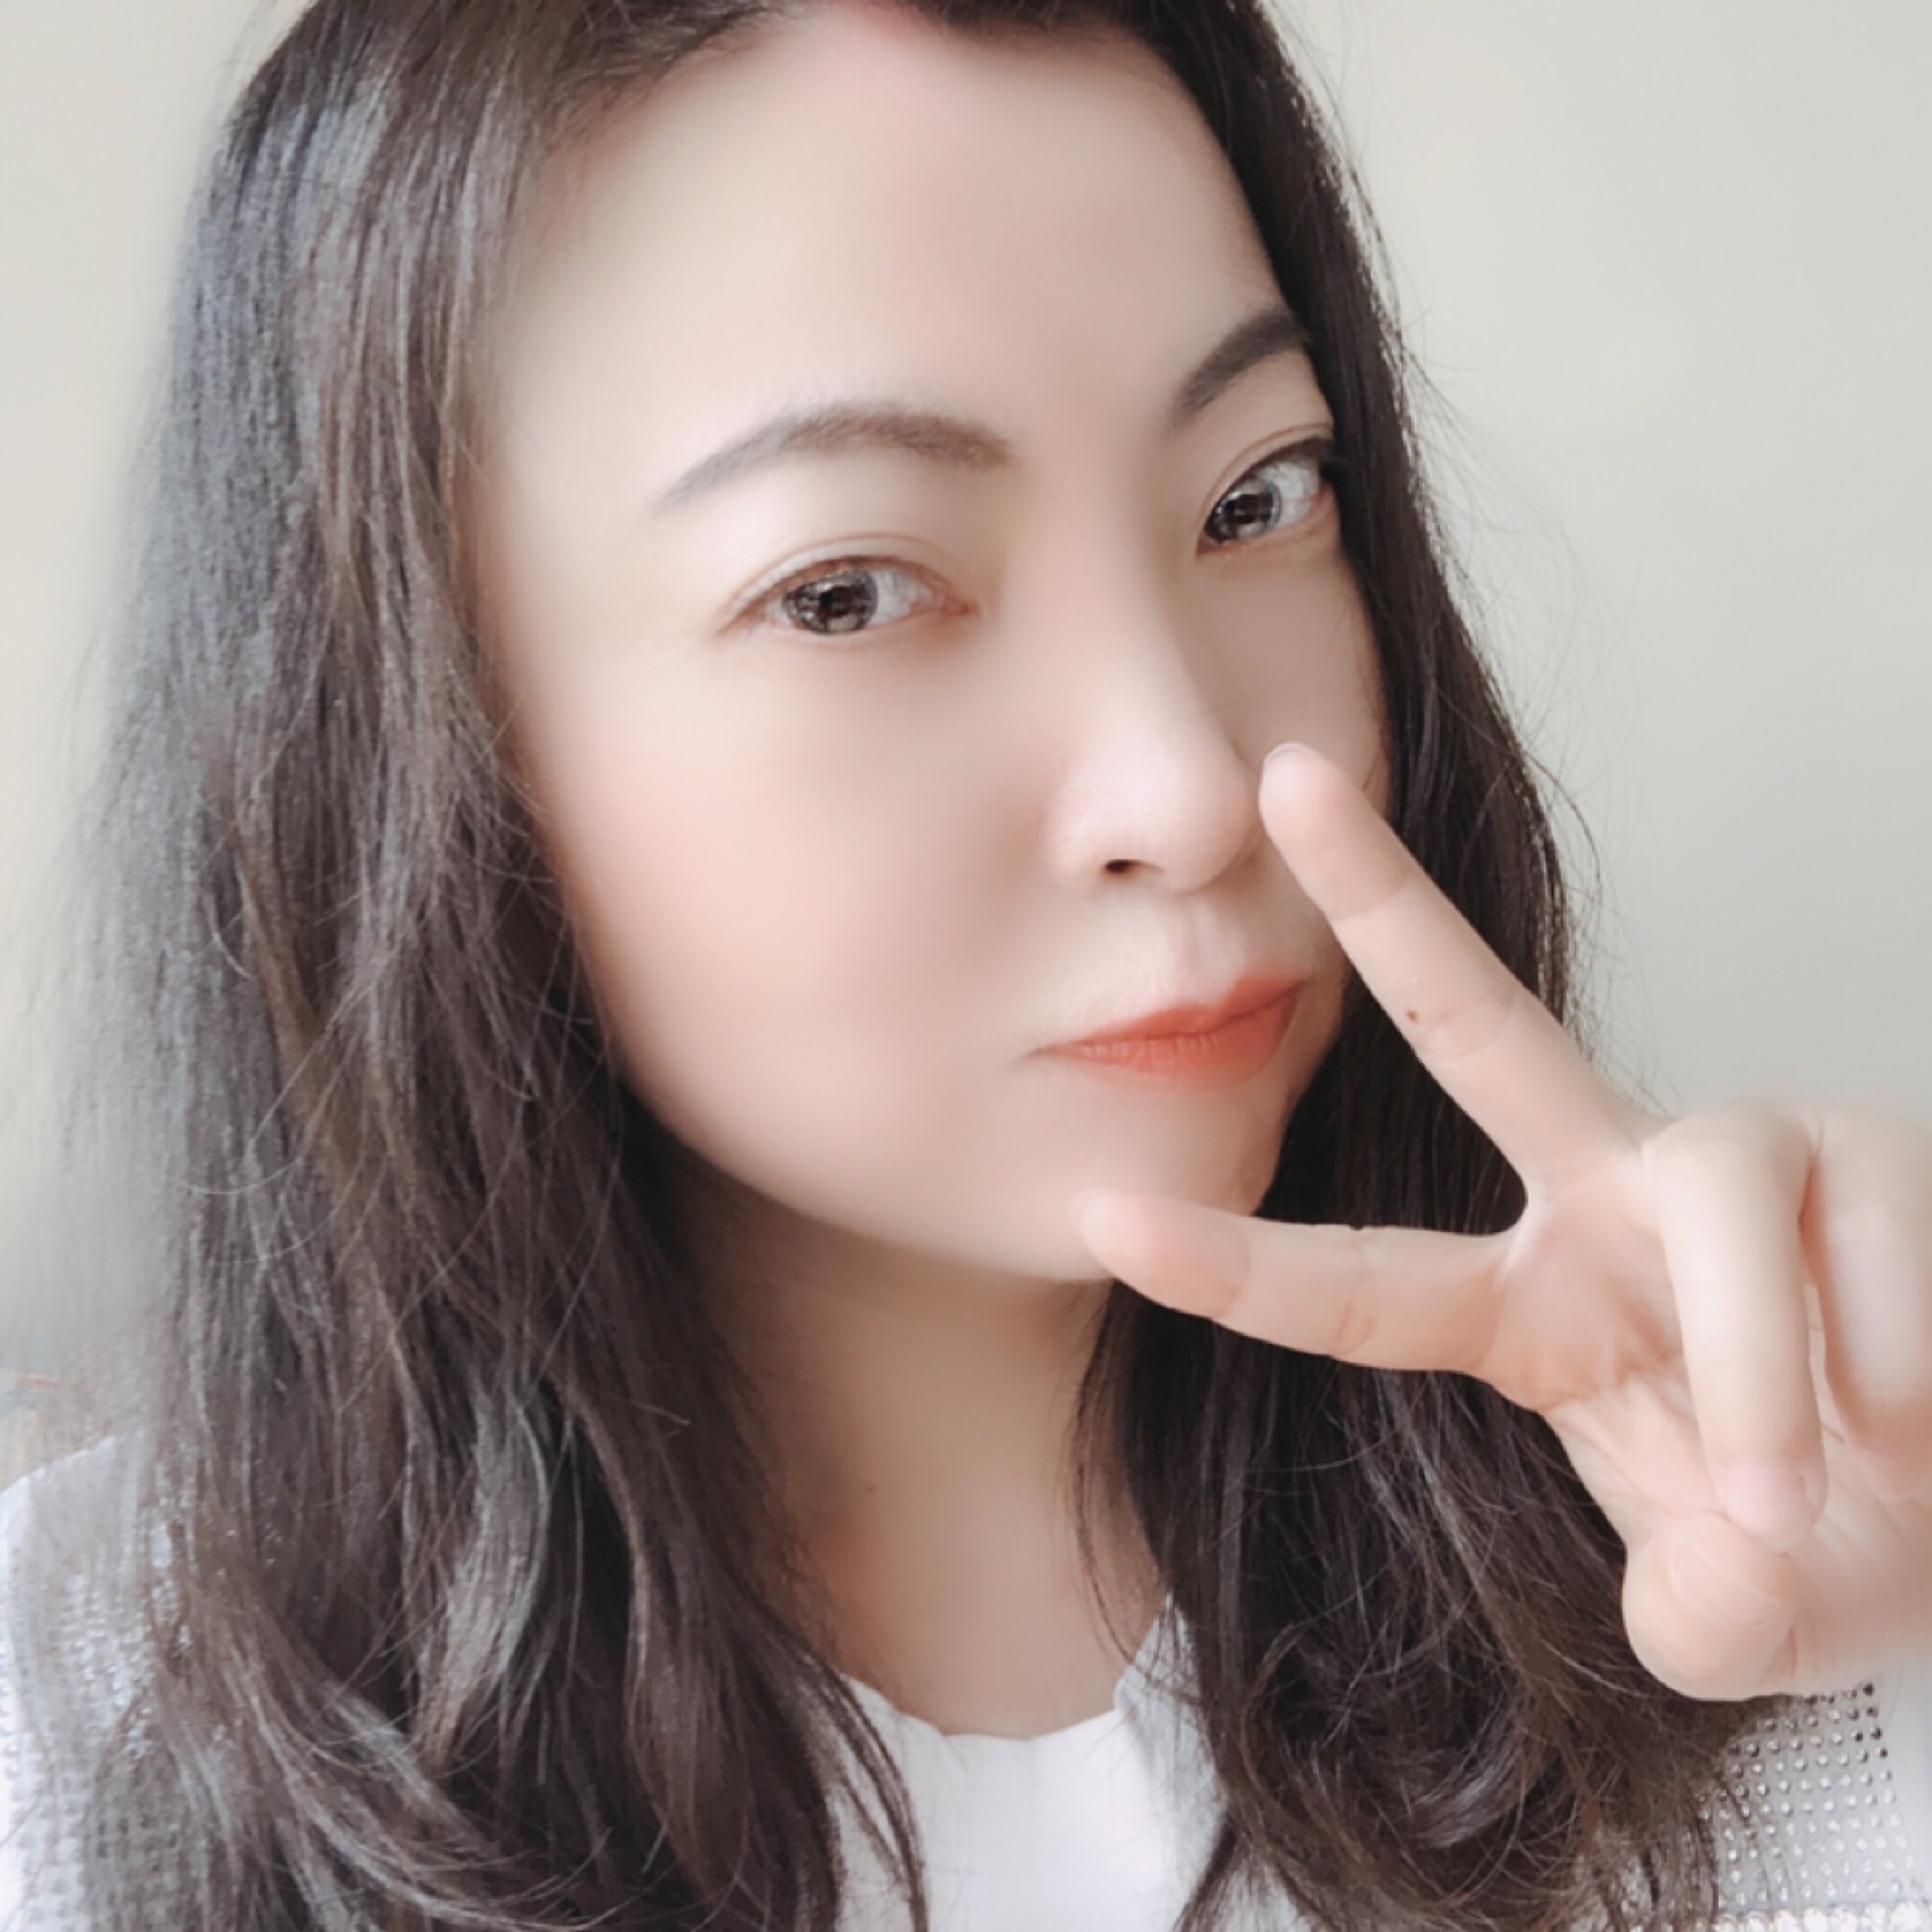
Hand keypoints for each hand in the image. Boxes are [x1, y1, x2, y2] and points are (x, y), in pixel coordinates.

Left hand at [1071, 744, 1931, 1700]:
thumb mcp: (1747, 1617)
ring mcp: (1736, 1160)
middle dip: (1380, 898)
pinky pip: (1864, 1230)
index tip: (1100, 1211)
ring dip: (1759, 1359)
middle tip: (1281, 774)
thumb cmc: (1831, 1543)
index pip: (1363, 1284)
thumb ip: (1708, 1620)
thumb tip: (1707, 1582)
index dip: (1235, 1261)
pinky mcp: (1864, 1153)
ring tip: (1807, 1483)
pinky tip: (1915, 1413)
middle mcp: (1610, 1195)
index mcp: (1529, 1310)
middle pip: (1477, 1021)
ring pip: (1714, 1185)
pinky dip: (1888, 1358)